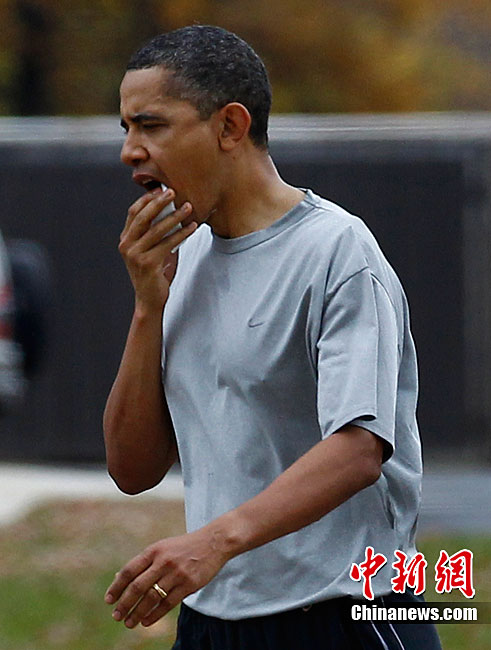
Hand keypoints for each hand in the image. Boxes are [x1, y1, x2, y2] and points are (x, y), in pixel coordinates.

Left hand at [104, 529, 229, 628]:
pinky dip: (154, 615)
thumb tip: (119, 578)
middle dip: (124, 604)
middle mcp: (163, 561)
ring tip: (129, 623)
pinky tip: (146, 621)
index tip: (109, 600)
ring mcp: (176, 573)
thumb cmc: (184, 547)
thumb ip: (144, 562)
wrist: (213, 542)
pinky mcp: (188, 584)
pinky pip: (167, 603)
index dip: (117, 587)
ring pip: (151, 598)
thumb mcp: (163, 547)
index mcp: (154, 550)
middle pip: (138, 587)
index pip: (129, 571)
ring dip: (137, 613)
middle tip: (116, 616)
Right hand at [118, 188, 196, 311]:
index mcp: (125, 240)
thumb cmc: (154, 274)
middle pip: (143, 217)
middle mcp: (127, 245)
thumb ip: (156, 233)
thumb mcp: (151, 250)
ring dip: (175, 216)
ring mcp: (135, 255)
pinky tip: (192, 227)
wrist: (149, 300)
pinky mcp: (148, 263)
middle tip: (174, 192)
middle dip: (159, 202)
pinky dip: (181, 233)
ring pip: (157, 229)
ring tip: (188, 207)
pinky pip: (168, 243)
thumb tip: (173, 212)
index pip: (134, 213)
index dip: (147, 199)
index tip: (161, 190)